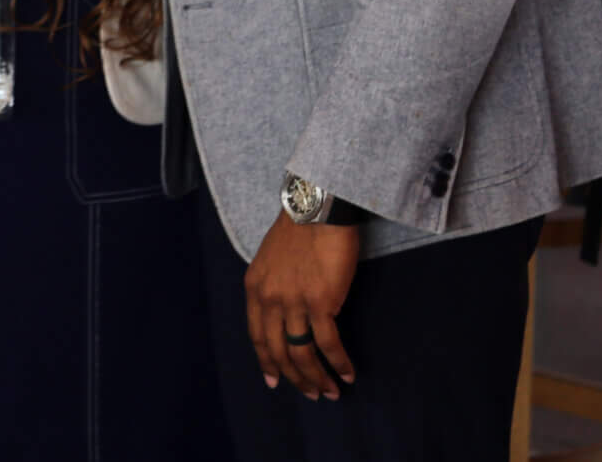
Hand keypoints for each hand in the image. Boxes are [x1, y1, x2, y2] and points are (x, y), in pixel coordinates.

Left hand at [245, 215, 358, 399]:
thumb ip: (272, 287)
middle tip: (311, 394)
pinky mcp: (321, 301)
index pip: (257, 336)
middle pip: (279, 351)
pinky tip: (347, 373)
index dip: (266, 361)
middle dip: (295, 378)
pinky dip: (339, 363)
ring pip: (302, 353)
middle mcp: (270, 298)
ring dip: (317, 377)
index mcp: (255, 288)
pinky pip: (328, 343)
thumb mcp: (270, 259)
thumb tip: (285, 313)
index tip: (273, 381)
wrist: (317, 207)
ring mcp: (294, 302)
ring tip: (330, 392)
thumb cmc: (299, 228)